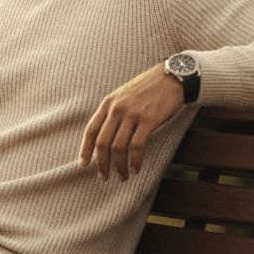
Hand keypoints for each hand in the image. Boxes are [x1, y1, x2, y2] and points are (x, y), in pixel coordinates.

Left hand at [78, 63, 184, 180]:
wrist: (171, 76)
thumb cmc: (147, 90)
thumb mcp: (123, 97)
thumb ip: (112, 113)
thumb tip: (104, 138)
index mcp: (107, 104)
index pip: (90, 130)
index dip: (85, 149)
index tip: (83, 164)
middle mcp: (117, 109)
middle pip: (102, 143)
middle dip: (101, 164)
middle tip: (104, 177)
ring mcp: (133, 114)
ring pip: (119, 148)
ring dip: (119, 166)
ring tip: (123, 177)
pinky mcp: (149, 120)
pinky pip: (138, 146)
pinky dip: (135, 161)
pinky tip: (136, 169)